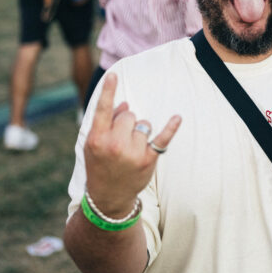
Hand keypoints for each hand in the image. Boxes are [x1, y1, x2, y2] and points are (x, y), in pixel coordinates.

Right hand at [83, 74, 180, 216]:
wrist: (108, 197)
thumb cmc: (100, 165)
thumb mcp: (94, 145)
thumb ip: (106, 123)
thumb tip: (124, 104)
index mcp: (97, 139)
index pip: (103, 110)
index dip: (108, 91)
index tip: (113, 75)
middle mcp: (114, 145)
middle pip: (129, 115)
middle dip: (127, 122)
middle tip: (121, 138)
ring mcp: (132, 153)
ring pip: (144, 125)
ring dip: (141, 132)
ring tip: (131, 148)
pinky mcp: (148, 160)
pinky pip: (162, 139)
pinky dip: (171, 128)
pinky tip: (177, 118)